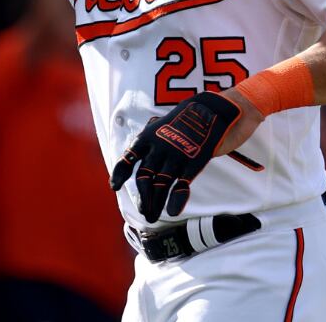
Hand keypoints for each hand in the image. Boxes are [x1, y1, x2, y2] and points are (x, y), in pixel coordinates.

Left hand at [110, 91, 258, 222]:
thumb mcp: (162, 125)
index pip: (129, 157)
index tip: (114, 186)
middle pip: (144, 178)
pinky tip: (172, 211)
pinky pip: (181, 184)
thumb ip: (151, 143)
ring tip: (152, 216)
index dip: (120, 173)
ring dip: (155, 203)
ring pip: (160, 185)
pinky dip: (176, 199)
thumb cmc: (185, 120)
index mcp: (148, 137)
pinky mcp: (193, 162)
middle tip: (144, 212)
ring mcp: (175, 156)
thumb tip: (139, 158)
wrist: (211, 110)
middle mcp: (159, 147)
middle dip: (143, 198)